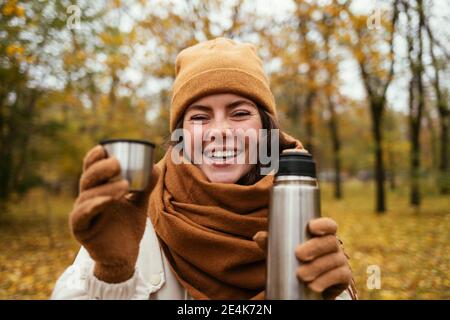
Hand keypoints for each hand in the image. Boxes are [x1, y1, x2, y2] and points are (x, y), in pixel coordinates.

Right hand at [69, 145, 159, 282]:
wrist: (125, 255)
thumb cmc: (128, 226)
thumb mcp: (139, 203)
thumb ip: (145, 186)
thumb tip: (155, 166)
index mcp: (98, 189)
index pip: (92, 169)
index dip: (94, 158)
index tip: (104, 148)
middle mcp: (87, 199)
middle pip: (87, 179)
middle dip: (101, 168)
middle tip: (117, 163)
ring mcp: (82, 214)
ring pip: (87, 196)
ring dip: (105, 188)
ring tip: (125, 184)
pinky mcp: (81, 230)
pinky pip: (82, 216)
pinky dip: (93, 206)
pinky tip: (106, 201)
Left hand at [253, 217, 352, 298]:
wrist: (307, 285)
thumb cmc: (294, 261)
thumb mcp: (282, 251)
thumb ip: (271, 242)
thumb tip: (258, 236)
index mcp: (322, 235)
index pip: (329, 225)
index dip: (323, 224)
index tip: (311, 227)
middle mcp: (334, 246)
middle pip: (330, 242)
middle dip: (315, 248)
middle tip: (299, 255)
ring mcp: (340, 261)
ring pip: (334, 260)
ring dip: (317, 267)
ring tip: (301, 275)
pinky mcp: (343, 277)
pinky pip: (339, 276)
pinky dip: (326, 281)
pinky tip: (314, 286)